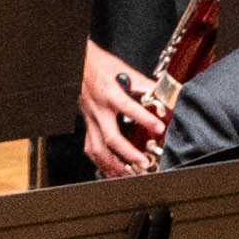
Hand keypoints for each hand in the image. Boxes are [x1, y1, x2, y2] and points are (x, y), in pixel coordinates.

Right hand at [77, 39, 170, 177]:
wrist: (77, 65)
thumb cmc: (99, 65)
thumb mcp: (123, 70)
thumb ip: (144, 85)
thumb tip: (162, 95)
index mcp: (109, 93)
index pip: (128, 108)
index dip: (145, 119)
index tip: (159, 128)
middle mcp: (99, 109)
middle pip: (111, 138)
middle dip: (128, 154)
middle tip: (142, 163)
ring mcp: (90, 119)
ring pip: (97, 148)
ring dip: (112, 164)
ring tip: (127, 173)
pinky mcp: (86, 124)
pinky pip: (90, 147)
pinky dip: (100, 161)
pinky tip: (109, 169)